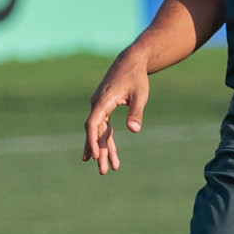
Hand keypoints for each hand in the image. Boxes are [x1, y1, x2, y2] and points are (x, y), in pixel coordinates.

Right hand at [83, 54, 149, 173]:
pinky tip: (107, 153)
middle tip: (103, 172)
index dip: (92, 141)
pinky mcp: (103, 107)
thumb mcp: (140, 95)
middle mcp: (97, 104)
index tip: (96, 156)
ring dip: (103, 149)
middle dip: (100, 152)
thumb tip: (134, 130)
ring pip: (99, 132)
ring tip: (108, 169)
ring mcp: (99, 106)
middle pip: (95, 132)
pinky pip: (103, 127)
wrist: (131, 62)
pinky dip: (106, 139)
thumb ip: (136, 112)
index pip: (93, 124)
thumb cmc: (136, 78)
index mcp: (103, 101)